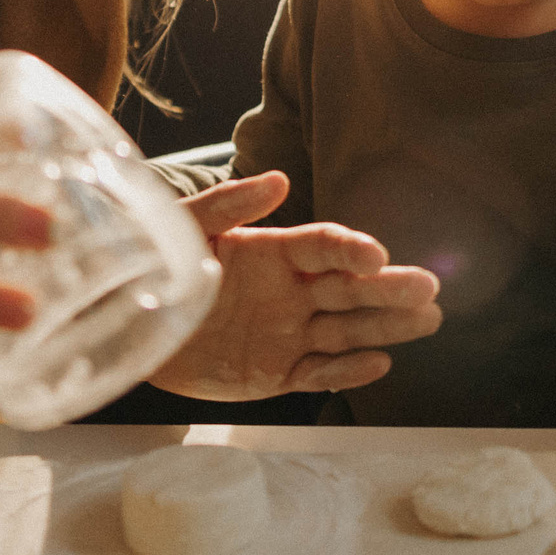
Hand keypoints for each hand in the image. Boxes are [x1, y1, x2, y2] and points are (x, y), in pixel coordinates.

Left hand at [149, 173, 444, 398]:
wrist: (127, 325)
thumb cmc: (154, 266)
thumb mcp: (185, 228)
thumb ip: (228, 205)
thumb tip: (280, 180)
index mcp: (274, 251)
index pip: (324, 247)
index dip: (350, 250)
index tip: (375, 255)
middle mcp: (290, 291)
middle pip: (349, 289)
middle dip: (389, 288)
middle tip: (428, 288)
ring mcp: (287, 334)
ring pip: (346, 330)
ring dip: (386, 326)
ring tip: (427, 320)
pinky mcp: (275, 374)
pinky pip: (318, 375)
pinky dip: (347, 372)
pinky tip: (378, 363)